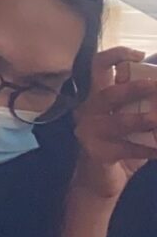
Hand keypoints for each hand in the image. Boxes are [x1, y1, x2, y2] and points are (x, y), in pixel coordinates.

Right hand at [72, 52, 156, 199]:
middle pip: (108, 92)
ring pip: (118, 121)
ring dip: (144, 120)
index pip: (98, 66)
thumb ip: (141, 104)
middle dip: (135, 88)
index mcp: (96, 97)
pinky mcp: (97, 152)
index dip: (117, 55)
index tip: (140, 54)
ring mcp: (90, 132)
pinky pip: (127, 148)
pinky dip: (149, 149)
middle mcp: (88, 110)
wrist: (99, 182)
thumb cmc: (119, 146)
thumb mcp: (129, 120)